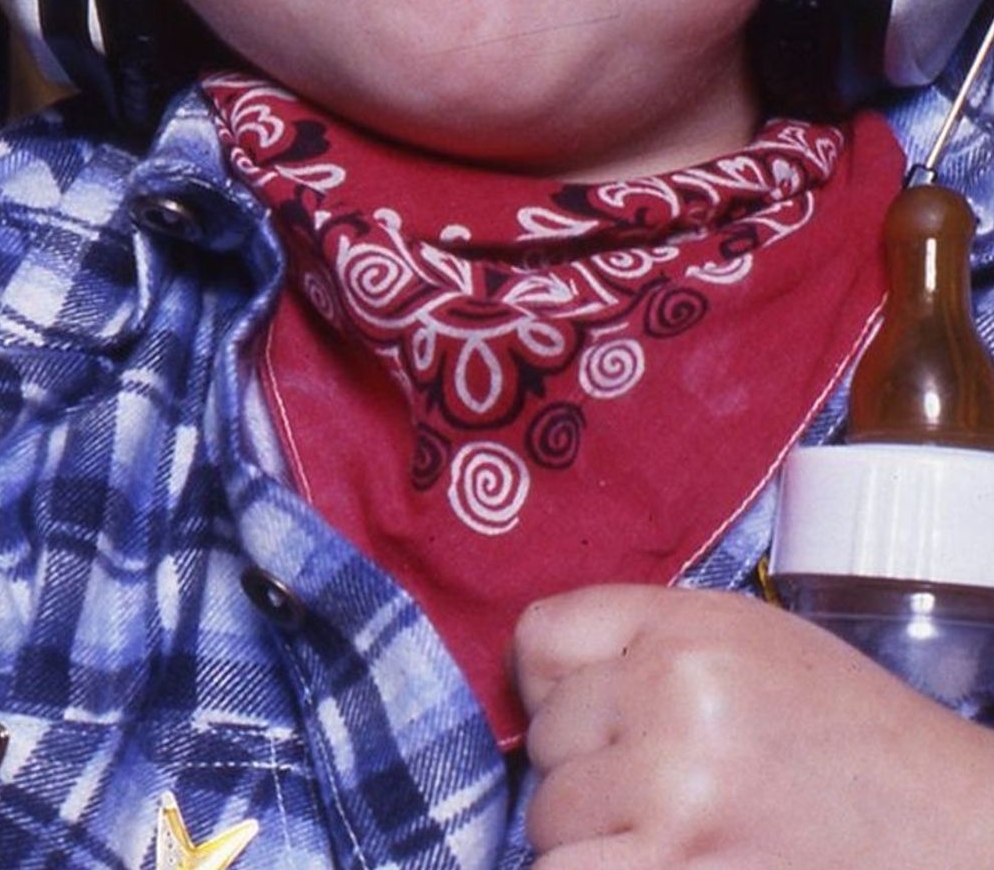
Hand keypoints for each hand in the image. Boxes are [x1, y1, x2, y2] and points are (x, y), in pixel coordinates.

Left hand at [515, 583, 993, 866]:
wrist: (947, 834)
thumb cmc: (851, 741)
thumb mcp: (753, 646)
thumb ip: (644, 645)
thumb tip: (533, 684)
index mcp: (689, 632)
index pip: (539, 640)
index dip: (556, 687)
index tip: (590, 717)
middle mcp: (673, 705)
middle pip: (546, 743)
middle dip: (585, 772)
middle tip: (660, 793)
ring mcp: (673, 804)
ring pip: (548, 823)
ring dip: (589, 843)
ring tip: (666, 839)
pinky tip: (657, 866)